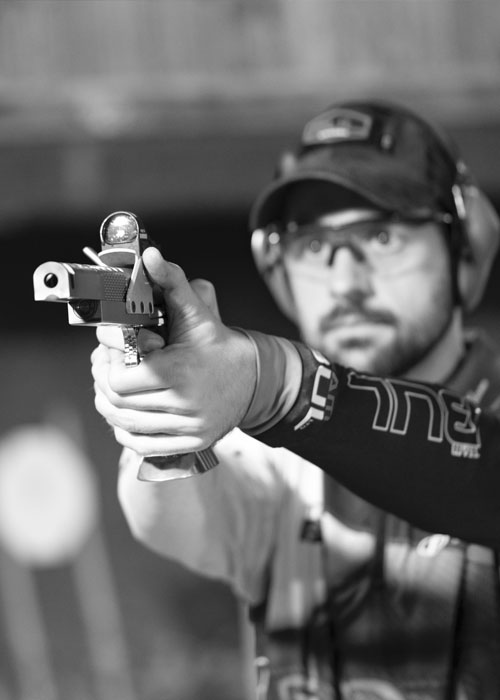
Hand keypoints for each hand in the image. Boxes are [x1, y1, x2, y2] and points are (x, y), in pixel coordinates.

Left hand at [91, 248, 256, 455]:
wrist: (257, 380)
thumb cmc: (220, 346)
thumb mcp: (197, 312)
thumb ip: (171, 282)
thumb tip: (150, 256)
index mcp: (180, 373)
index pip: (119, 380)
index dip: (108, 363)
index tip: (112, 347)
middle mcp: (185, 405)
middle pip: (117, 402)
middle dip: (104, 380)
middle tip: (107, 363)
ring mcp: (188, 429)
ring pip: (125, 424)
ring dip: (111, 404)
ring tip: (115, 384)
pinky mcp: (190, 444)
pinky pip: (141, 445)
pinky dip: (126, 429)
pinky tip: (128, 411)